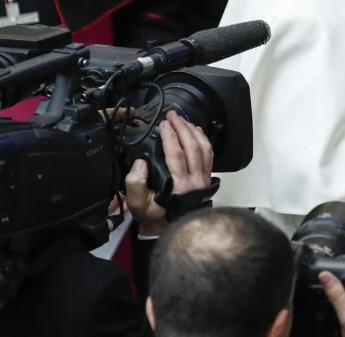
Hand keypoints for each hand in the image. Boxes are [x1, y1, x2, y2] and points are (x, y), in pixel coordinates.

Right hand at [124, 110, 213, 236]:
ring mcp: (204, 179)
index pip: (177, 155)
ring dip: (194, 131)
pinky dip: (203, 140)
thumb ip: (135, 183)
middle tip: (172, 115)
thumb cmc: (153, 215)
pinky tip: (196, 131)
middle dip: (183, 128)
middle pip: (193, 147)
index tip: (163, 123)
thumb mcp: (137, 204)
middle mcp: (196, 181)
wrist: (170, 229)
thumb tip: (141, 161)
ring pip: (204, 149)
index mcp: (179, 187)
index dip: (170, 137)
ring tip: (183, 120)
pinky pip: (209, 154)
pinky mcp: (207, 178)